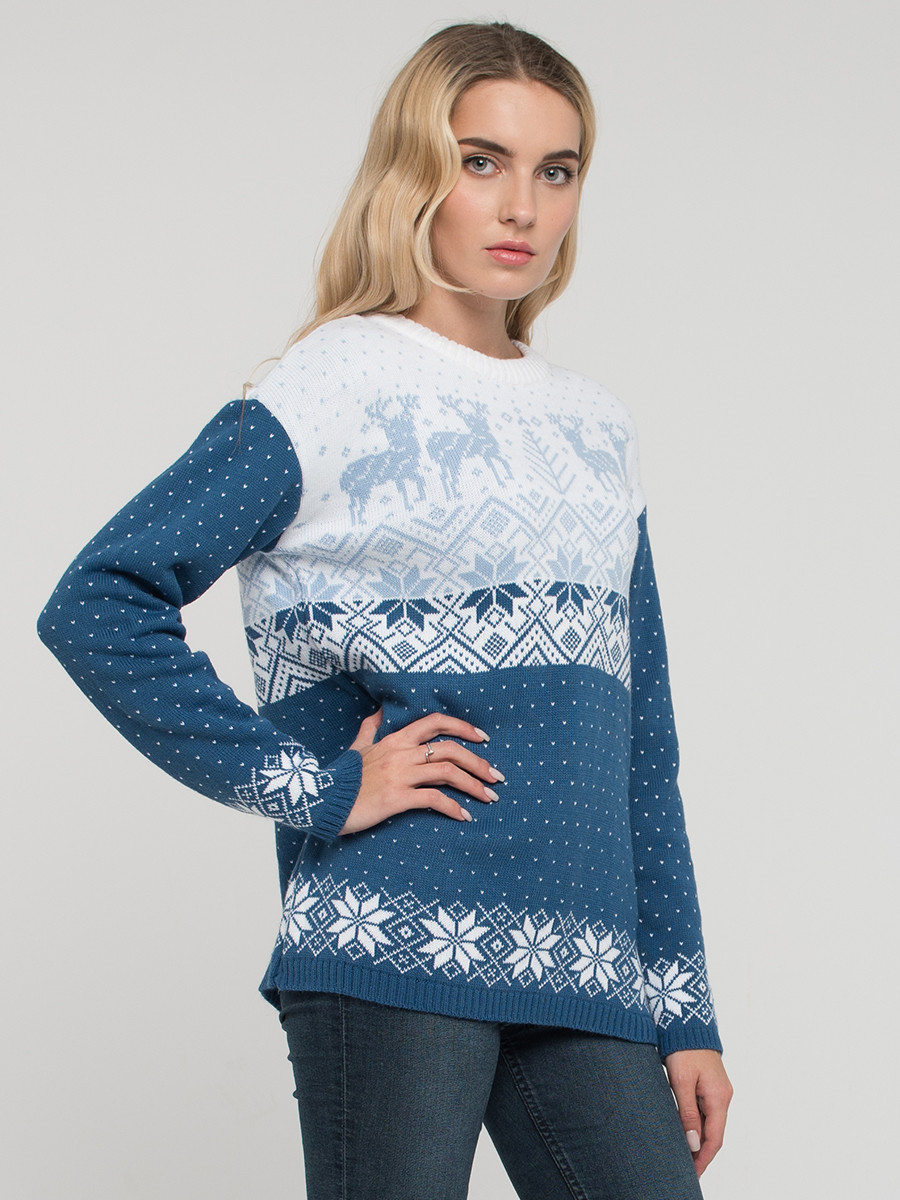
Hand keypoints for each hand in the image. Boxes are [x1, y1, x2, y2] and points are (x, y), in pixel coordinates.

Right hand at [339, 709, 502, 835]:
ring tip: (489, 798)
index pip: (436, 723)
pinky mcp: (397, 798)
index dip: (462, 727)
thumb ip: (370, 729)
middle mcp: (401, 753)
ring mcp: (400, 775)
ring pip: (448, 773)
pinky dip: (453, 808)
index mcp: (395, 739)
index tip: (482, 738)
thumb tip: (380, 711)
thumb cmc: (340, 776)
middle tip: (496, 777)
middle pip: (451, 749)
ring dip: (474, 785)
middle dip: (478, 762)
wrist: (321, 799)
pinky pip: (434, 800)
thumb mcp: (356, 747)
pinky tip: (464, 817)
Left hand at [663, 1048, 732, 1176]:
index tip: (692, 1173)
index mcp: (719, 1097)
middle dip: (701, 1153)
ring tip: (682, 1154)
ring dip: (698, 1140)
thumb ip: (687, 1113)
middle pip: (714, 1133)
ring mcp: (717, 1090)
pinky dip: (697, 1125)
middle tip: (685, 1169)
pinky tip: (685, 1131)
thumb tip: (694, 1143)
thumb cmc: (683, 1048)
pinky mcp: (709, 1084)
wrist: (687, 1021)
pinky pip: (705, 1111)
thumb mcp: (681, 1081)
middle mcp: (722, 1096)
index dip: (703, 1158)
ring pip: (709, 1123)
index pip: (715, 1138)